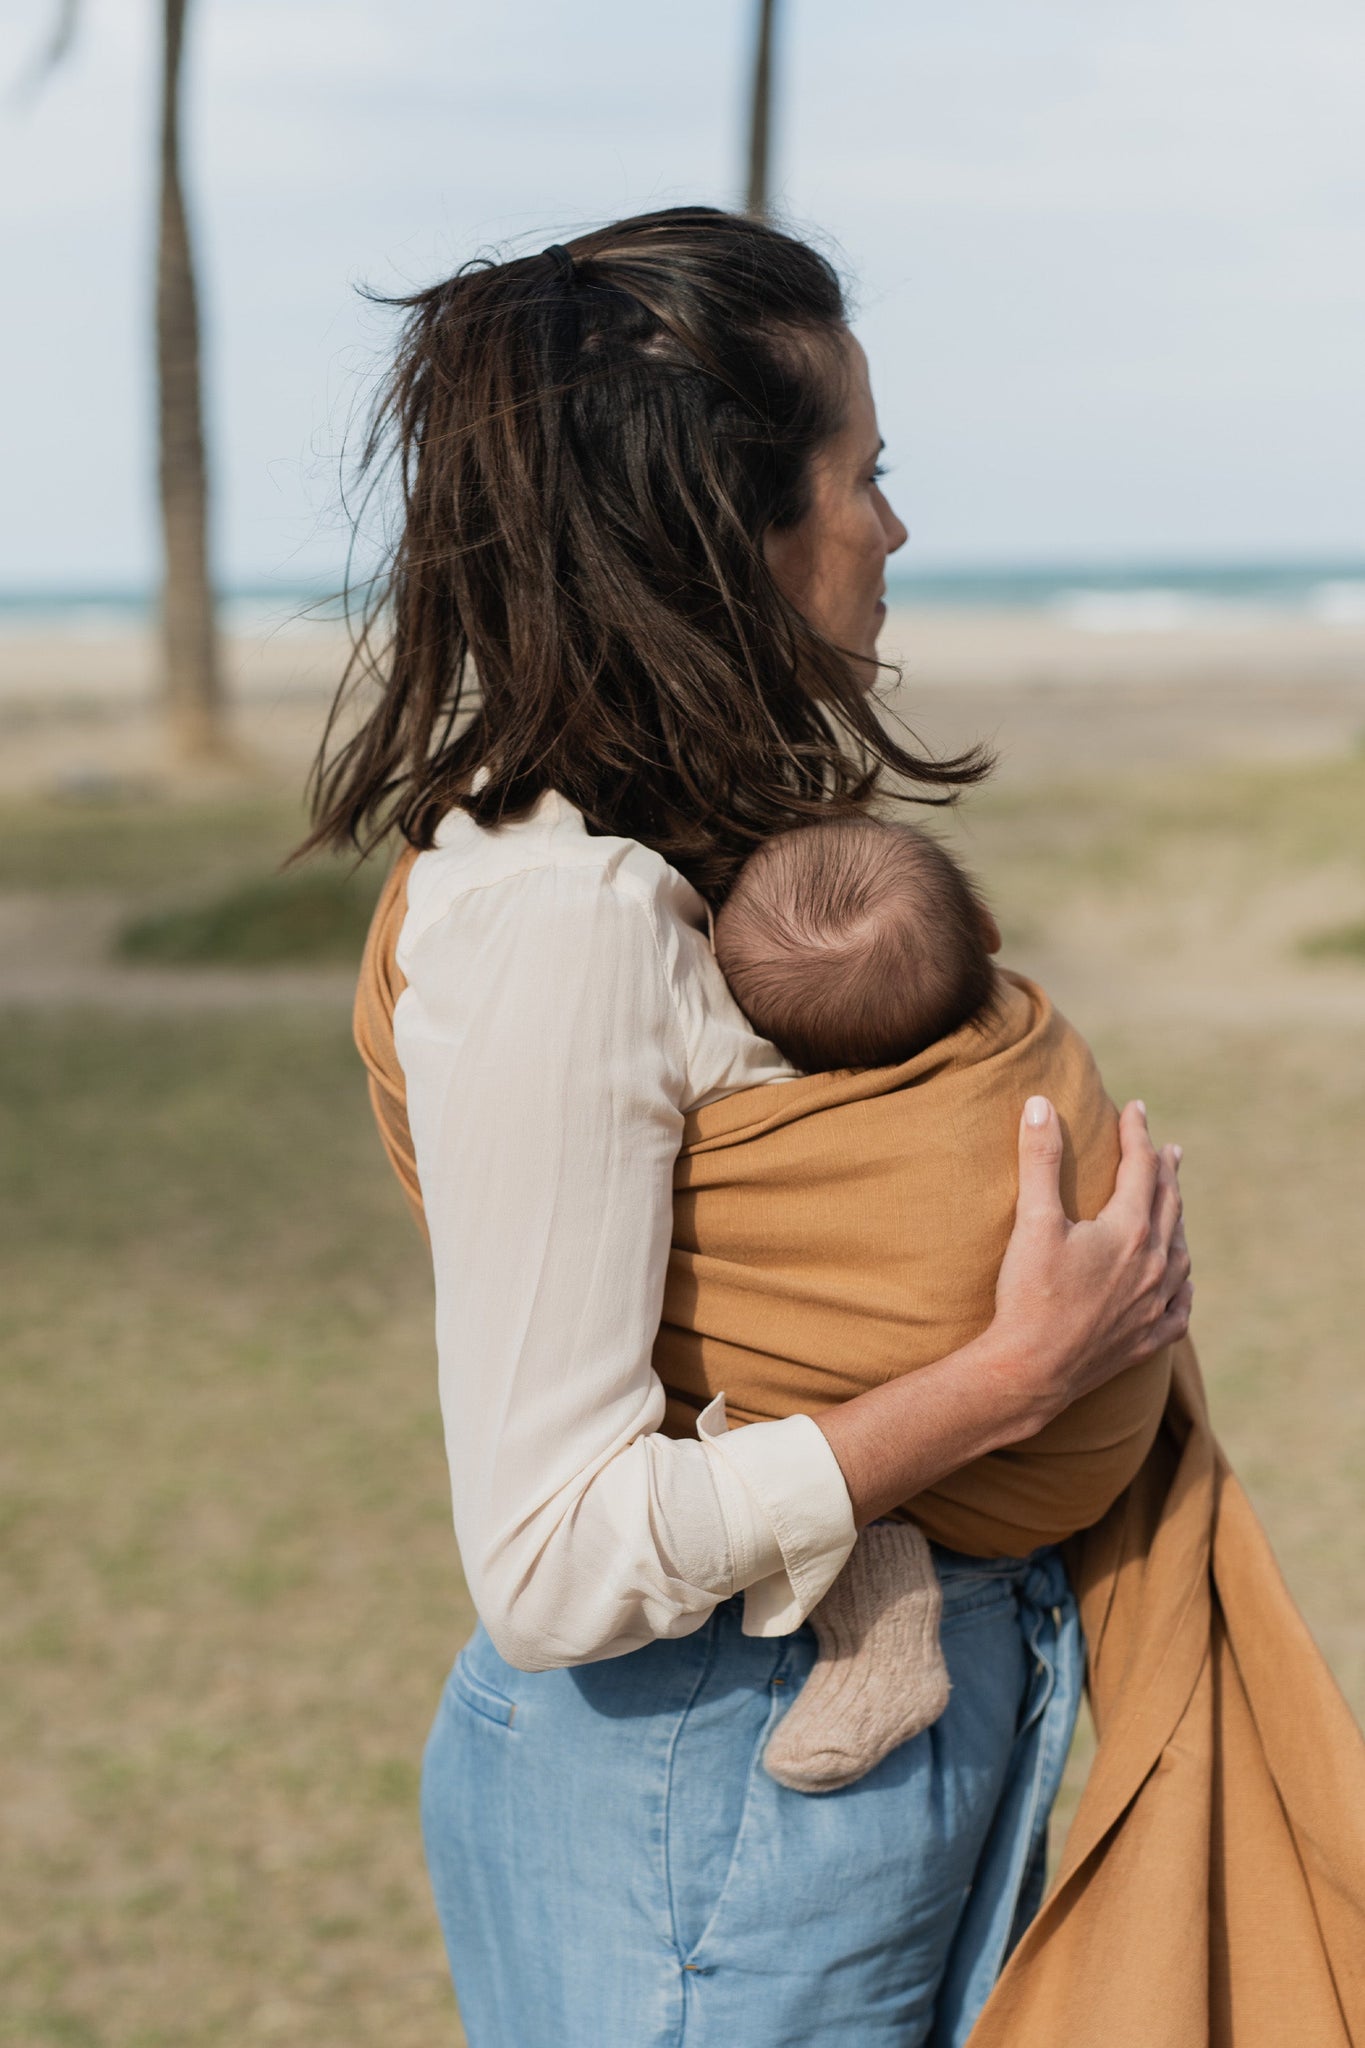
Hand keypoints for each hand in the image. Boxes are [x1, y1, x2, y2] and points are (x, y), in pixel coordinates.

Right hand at [989, 1096, 1191, 1433]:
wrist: (1030, 1372)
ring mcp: (1155, 1305)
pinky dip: (1183, 1285)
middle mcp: (1154, 1265)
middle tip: (1166, 1149)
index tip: (1136, 1108)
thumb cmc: (1029, 1294)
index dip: (1137, 1133)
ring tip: (1173, 1206)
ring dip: (1178, 1222)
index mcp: (1130, 1231)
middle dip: (1165, 1171)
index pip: (1141, 1167)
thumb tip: (1041, 1104)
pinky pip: (1180, 1307)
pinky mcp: (1148, 1339)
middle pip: (1168, 1205)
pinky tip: (1181, 1281)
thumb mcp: (1032, 1220)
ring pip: (1180, 1252)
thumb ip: (1040, 1159)